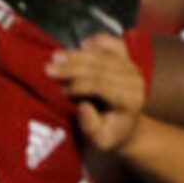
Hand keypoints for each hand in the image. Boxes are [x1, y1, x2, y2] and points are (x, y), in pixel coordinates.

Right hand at [47, 35, 145, 152]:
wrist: (129, 125)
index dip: (80, 85)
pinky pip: (115, 44)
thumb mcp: (101, 140)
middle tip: (49, 68)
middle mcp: (134, 80)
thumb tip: (83, 106)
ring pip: (104, 55)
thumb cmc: (111, 133)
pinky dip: (99, 41)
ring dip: (78, 54)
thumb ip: (92, 126)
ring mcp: (132, 67)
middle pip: (102, 67)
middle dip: (73, 67)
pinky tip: (82, 44)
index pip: (104, 86)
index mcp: (130, 99)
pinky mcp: (128, 60)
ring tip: (55, 55)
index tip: (59, 89)